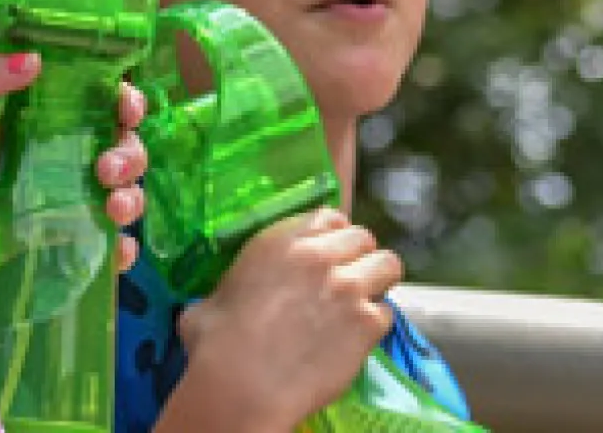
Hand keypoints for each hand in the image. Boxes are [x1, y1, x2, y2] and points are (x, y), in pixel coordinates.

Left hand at [0, 49, 148, 270]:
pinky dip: (122, 249)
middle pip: (125, 149)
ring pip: (125, 195)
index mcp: (50, 118)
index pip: (107, 103)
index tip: (122, 107)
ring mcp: (68, 201)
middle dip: (129, 156)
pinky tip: (116, 249)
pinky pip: (106, 247)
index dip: (127, 102)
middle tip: (105, 170)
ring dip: (132, 199)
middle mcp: (67, 157)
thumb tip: (33, 60)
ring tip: (112, 207)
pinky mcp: (60, 243)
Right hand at [175, 208, 401, 427]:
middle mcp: (321, 255)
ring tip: (362, 304)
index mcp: (283, 240)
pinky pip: (387, 314)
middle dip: (359, 257)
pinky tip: (356, 340)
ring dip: (377, 282)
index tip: (329, 255)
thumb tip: (224, 300)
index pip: (330, 217)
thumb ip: (235, 286)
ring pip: (388, 266)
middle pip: (364, 239)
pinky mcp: (367, 323)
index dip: (334, 237)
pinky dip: (375, 326)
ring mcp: (349, 287)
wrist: (242, 385)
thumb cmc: (216, 344)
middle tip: (346, 283)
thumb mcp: (214, 298)